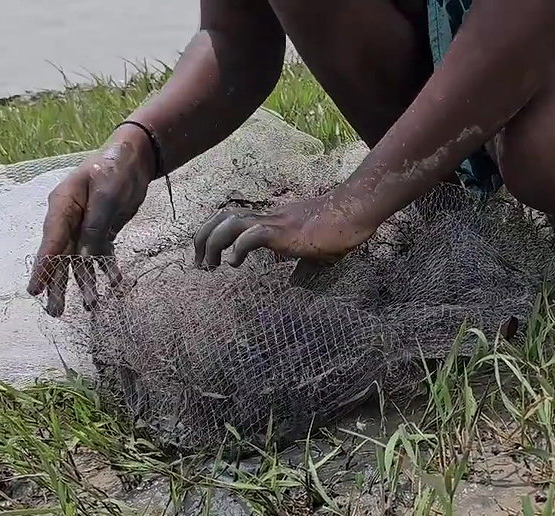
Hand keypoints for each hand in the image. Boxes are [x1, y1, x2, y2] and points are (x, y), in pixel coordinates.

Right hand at [27, 129, 153, 315]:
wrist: (133, 159)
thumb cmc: (114, 168)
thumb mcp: (106, 194)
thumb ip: (96, 226)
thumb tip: (86, 256)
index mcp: (62, 207)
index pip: (50, 242)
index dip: (43, 268)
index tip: (34, 290)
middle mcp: (69, 220)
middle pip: (61, 257)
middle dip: (58, 285)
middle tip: (56, 312)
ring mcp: (84, 228)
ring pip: (81, 261)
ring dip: (86, 283)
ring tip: (91, 306)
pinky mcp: (102, 233)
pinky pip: (102, 256)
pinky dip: (109, 271)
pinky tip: (117, 287)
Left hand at [192, 192, 377, 269]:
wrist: (356, 210)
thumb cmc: (344, 226)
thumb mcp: (318, 243)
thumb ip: (304, 251)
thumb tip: (302, 266)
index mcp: (275, 220)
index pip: (235, 220)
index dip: (216, 235)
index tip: (211, 257)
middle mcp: (270, 217)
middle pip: (223, 217)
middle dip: (203, 237)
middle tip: (199, 263)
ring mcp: (276, 223)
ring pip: (230, 224)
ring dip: (212, 244)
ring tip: (209, 266)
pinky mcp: (284, 232)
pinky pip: (252, 236)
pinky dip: (237, 249)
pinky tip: (235, 264)